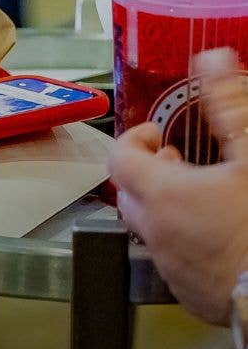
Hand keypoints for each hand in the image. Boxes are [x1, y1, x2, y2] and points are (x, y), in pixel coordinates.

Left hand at [110, 97, 247, 323]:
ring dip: (168, 205)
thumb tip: (212, 58)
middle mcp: (154, 231)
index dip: (134, 138)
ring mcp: (168, 263)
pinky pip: (174, 256)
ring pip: (152, 227)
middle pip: (131, 193)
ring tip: (204, 193)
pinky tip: (219, 231)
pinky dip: (186, 236)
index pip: (119, 158)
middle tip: (177, 160)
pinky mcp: (187, 290)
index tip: (157, 132)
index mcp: (162, 194)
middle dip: (148, 171)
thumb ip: (229, 105)